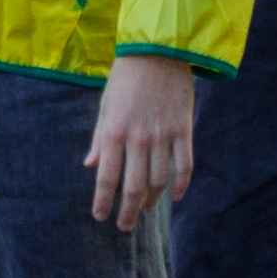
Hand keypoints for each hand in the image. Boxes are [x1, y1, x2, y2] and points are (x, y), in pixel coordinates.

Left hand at [84, 51, 198, 232]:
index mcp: (114, 132)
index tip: (100, 217)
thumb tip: (92, 166)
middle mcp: (139, 139)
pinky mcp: (184, 130)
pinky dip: (181, 184)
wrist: (159, 51)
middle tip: (124, 226)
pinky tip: (175, 196)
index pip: (107, 178)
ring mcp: (163, 136)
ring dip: (151, 200)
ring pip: (159, 180)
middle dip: (127, 211)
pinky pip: (184, 164)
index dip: (103, 202)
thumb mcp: (106, 106)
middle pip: (133, 186)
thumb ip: (100, 139)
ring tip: (145, 210)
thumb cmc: (126, 78)